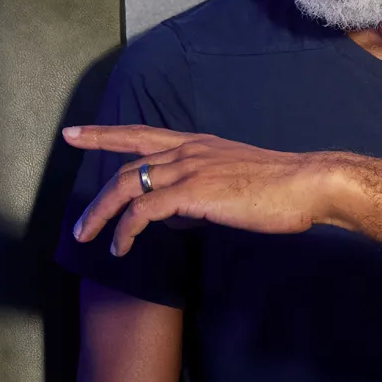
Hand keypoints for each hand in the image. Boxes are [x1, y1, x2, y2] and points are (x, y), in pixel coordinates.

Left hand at [63, 125, 381, 252]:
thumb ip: (205, 190)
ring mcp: (189, 168)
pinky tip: (123, 248)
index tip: (74, 133)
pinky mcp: (193, 192)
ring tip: (90, 240)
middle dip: (97, 197)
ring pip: (127, 186)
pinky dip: (127, 229)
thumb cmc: (281, 187)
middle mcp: (187, 150)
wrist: (307, 183)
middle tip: (79, 225)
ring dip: (103, 216)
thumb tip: (182, 211)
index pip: (140, 134)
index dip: (104, 134)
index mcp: (198, 143)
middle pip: (126, 166)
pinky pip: (144, 210)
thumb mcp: (235, 181)